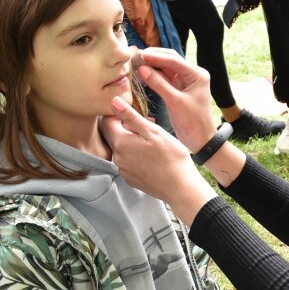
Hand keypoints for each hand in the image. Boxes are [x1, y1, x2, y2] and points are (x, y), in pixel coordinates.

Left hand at [103, 96, 216, 224]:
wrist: (180, 188)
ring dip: (134, 142)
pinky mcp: (131, 179)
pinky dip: (137, 156)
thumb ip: (131, 116)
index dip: (120, 114)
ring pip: (124, 149)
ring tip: (155, 143)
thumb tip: (113, 101)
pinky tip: (153, 157)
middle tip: (152, 126)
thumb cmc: (171, 157)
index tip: (137, 115)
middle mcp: (117, 158)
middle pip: (116, 136)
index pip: (108, 121)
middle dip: (130, 128)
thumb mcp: (153, 131)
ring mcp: (123, 170)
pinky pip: (129, 162)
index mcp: (121, 143)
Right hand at [134, 48, 216, 152]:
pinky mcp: (178, 89)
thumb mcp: (175, 102)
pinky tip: (141, 74)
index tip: (139, 55)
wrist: (200, 140)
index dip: (156, 57)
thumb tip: (142, 68)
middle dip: (153, 57)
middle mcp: (192, 74)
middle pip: (170, 60)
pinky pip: (164, 78)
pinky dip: (153, 76)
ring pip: (165, 68)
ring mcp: (185, 81)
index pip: (174, 60)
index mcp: (197, 74)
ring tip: (135, 63)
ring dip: (151, 65)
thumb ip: (159, 84)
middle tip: (135, 56)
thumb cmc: (193, 122)